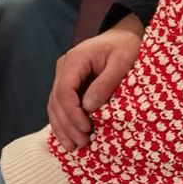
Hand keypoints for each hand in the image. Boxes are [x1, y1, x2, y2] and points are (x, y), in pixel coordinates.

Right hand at [48, 14, 144, 150]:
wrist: (125, 36)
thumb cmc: (127, 46)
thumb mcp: (123, 61)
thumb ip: (107, 82)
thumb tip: (89, 107)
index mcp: (75, 60)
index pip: (65, 90)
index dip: (73, 112)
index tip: (86, 128)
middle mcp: (64, 68)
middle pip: (57, 101)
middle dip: (68, 125)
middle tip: (81, 143)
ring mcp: (65, 76)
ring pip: (55, 106)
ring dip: (63, 128)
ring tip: (73, 147)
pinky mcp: (70, 84)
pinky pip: (62, 106)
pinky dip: (65, 122)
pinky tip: (70, 138)